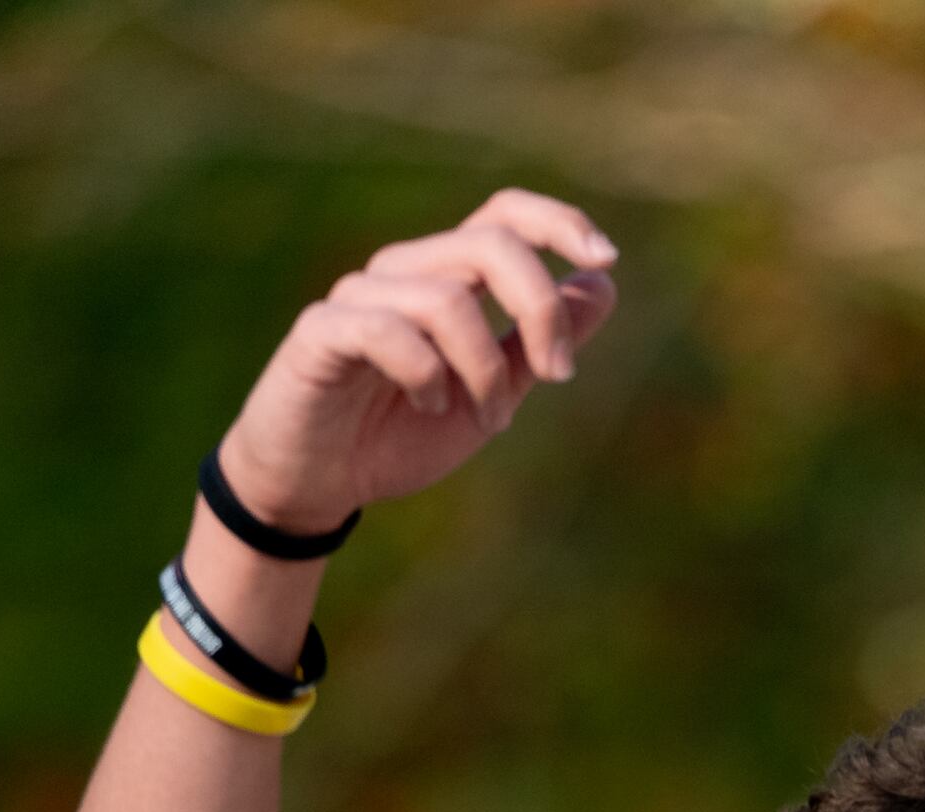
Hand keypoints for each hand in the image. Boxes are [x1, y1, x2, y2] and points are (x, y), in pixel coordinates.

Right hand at [213, 191, 620, 530]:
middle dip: (540, 310)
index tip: (605, 258)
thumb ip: (539, 342)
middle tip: (558, 376)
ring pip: (446, 298)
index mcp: (446, 277)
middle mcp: (403, 271)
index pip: (503, 216)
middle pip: (489, 245)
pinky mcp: (321, 332)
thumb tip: (603, 284)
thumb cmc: (399, 433)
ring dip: (485, 369)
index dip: (557, 222)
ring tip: (487, 418)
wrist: (320, 482)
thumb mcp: (493, 393)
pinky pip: (387, 330)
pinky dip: (426, 373)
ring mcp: (359, 296)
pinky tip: (429, 405)